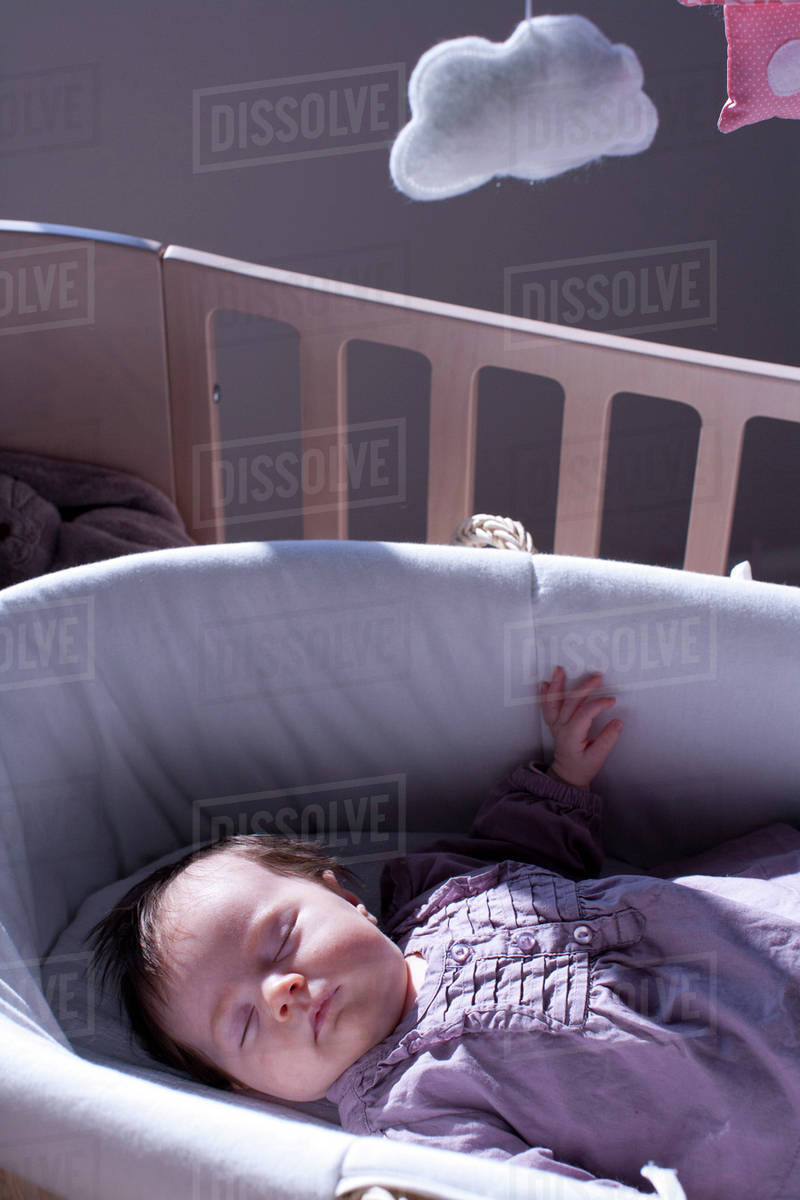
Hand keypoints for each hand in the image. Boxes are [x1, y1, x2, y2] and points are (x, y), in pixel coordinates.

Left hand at [539, 666, 622, 789]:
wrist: (567, 775)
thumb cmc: (583, 767)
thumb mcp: (598, 757)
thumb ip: (608, 739)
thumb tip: (618, 722)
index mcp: (572, 735)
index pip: (585, 713)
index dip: (598, 704)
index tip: (611, 700)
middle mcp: (561, 727)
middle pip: (570, 702)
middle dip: (584, 687)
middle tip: (597, 676)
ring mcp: (555, 724)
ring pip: (553, 702)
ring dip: (557, 685)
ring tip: (559, 670)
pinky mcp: (554, 723)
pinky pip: (547, 707)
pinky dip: (545, 695)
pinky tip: (546, 684)